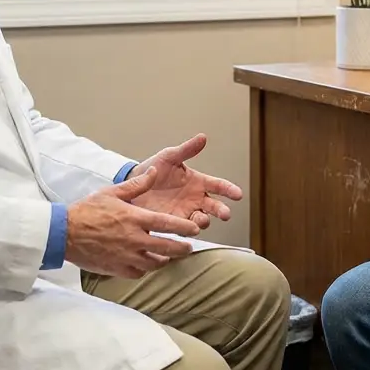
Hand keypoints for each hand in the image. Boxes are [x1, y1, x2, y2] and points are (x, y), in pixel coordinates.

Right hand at [65, 166, 200, 278]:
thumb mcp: (112, 192)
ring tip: (169, 256)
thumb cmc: (87, 210)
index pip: (167, 224)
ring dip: (164, 260)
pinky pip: (138, 273)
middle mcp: (134, 239)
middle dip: (182, 249)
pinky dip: (145, 269)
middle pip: (167, 248)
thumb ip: (137, 184)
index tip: (195, 229)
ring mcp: (125, 256)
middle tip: (188, 247)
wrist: (64, 233)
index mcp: (134, 218)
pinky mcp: (116, 269)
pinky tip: (146, 264)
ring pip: (154, 264)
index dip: (185, 228)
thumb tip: (154, 172)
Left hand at [128, 134, 242, 228]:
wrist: (132, 186)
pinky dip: (187, 231)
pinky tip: (186, 231)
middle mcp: (195, 199)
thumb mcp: (169, 157)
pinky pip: (184, 230)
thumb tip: (202, 137)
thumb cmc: (152, 170)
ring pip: (201, 220)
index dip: (229, 190)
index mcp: (198, 182)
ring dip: (203, 221)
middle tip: (225, 214)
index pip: (219, 186)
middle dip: (221, 211)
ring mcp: (185, 213)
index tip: (238, 194)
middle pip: (214, 206)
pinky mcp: (173, 224)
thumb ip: (186, 150)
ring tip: (201, 219)